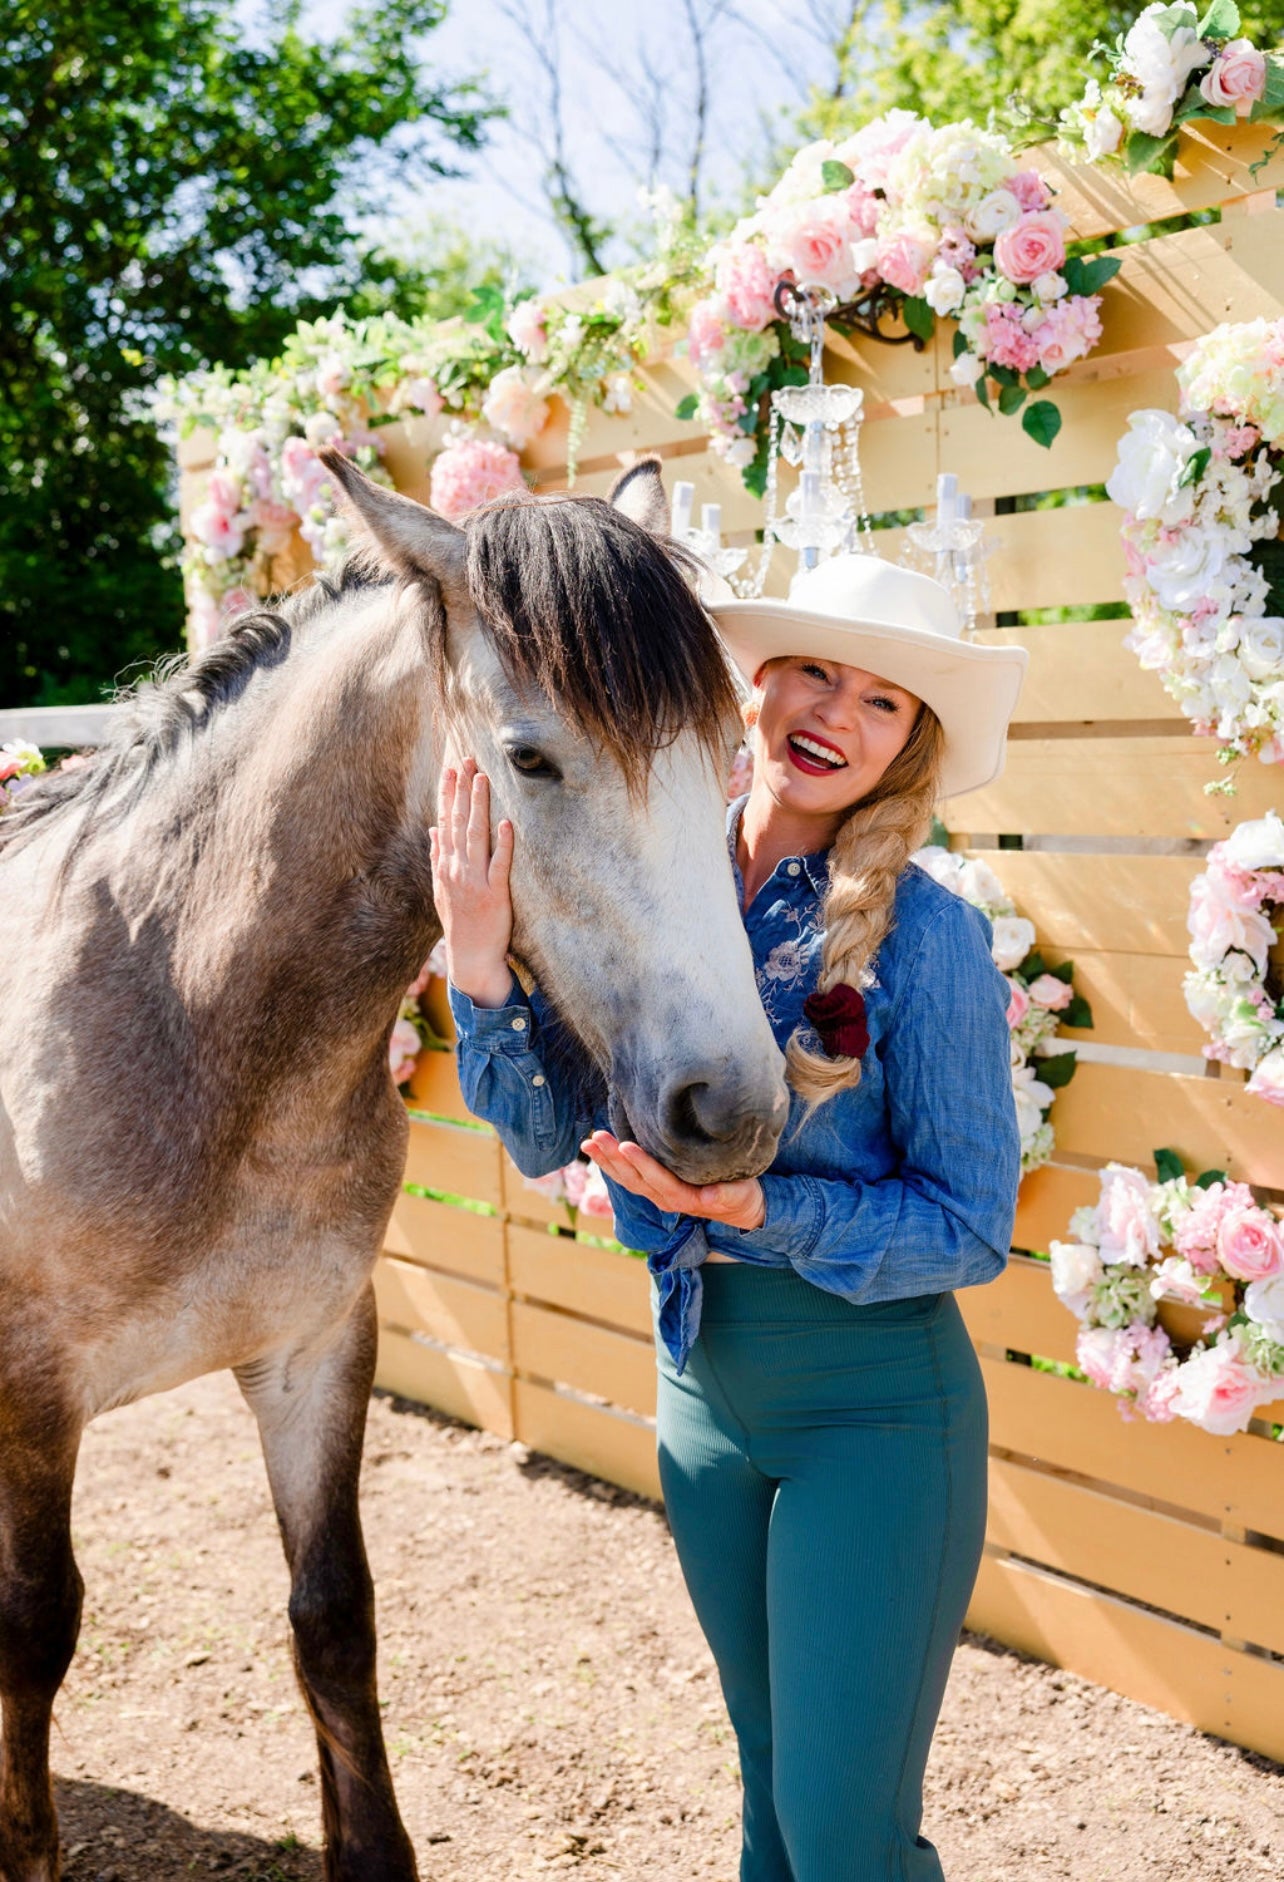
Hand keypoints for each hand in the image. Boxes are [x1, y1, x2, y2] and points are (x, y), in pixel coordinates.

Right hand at [429, 759, 514, 1009]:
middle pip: (459, 821)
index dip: (448, 793)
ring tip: (483, 779)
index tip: (450, 767)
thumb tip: (434, 830)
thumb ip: (437, 858)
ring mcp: (474, 882)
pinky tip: (505, 823)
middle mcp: (456, 869)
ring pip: (476, 836)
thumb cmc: (459, 923)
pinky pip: (499, 865)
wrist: (471, 958)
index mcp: (445, 865)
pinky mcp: (494, 895)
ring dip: (479, 806)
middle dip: (462, 789)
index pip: (445, 820)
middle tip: (467, 759)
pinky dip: (502, 844)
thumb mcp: (441, 890)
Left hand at [581, 1131, 766, 1231]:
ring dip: (606, 1160)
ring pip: (626, 1178)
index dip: (642, 1164)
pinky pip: (628, 1175)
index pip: (658, 1180)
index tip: (626, 1146)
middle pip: (634, 1179)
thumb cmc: (741, 1196)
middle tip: (596, 1137)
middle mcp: (664, 1198)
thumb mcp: (740, 1194)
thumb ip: (726, 1195)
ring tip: (589, 1142)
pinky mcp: (654, 1186)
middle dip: (614, 1158)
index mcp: (684, 1198)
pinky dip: (611, 1162)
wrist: (738, 1207)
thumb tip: (712, 1196)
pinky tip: (598, 1148)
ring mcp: (656, 1193)